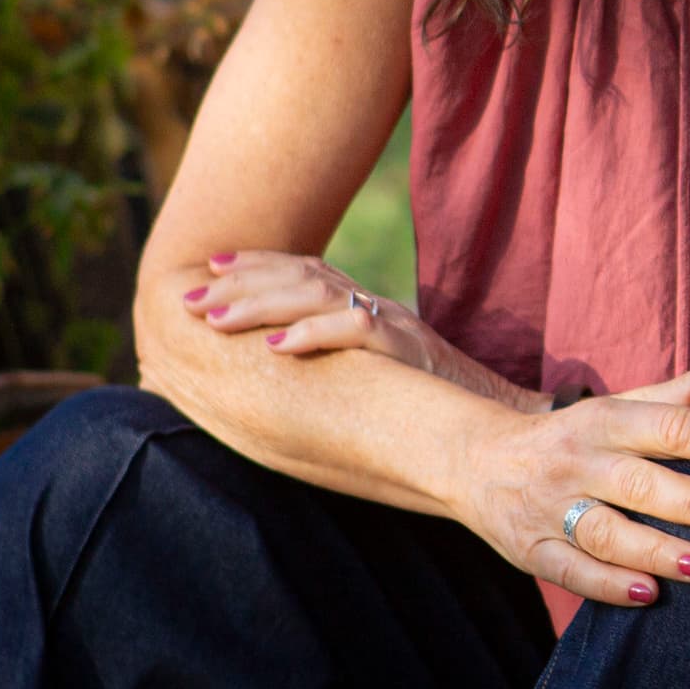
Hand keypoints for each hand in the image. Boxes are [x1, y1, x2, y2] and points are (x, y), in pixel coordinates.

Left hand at [181, 249, 512, 395]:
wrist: (499, 424)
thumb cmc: (434, 409)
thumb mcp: (376, 378)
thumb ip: (337, 367)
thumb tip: (275, 374)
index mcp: (367, 310)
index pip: (304, 271)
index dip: (255, 264)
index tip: (210, 267)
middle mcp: (376, 307)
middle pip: (301, 276)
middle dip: (240, 283)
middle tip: (190, 298)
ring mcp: (394, 324)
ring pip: (318, 294)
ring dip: (260, 304)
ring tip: (213, 320)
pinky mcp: (409, 349)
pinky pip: (357, 330)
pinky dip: (313, 334)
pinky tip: (276, 346)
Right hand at [443, 371, 689, 606]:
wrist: (480, 460)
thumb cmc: (580, 436)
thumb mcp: (626, 406)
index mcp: (608, 420)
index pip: (671, 426)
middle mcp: (578, 461)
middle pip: (641, 482)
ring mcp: (551, 507)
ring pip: (605, 531)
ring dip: (654, 549)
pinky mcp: (531, 548)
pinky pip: (568, 569)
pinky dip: (606, 584)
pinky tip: (647, 594)